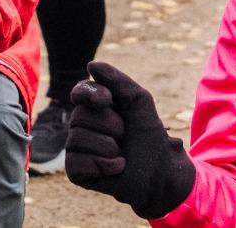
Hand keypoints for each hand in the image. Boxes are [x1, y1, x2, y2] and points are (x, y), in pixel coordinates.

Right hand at [66, 61, 195, 219]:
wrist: (159, 171)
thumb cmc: (149, 135)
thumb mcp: (139, 101)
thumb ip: (118, 80)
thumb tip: (90, 65)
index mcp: (94, 108)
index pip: (79, 92)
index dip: (90, 94)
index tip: (107, 100)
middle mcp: (82, 126)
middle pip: (80, 116)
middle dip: (110, 125)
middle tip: (125, 135)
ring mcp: (76, 148)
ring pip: (77, 139)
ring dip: (109, 147)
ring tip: (121, 153)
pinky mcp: (76, 170)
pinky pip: (77, 162)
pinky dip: (104, 165)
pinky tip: (116, 167)